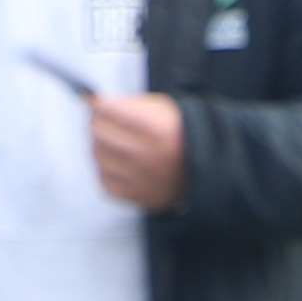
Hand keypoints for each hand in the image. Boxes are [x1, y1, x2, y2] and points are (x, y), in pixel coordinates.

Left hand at [84, 87, 188, 209]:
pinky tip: (116, 163)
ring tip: (110, 141)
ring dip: (99, 146)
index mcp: (155, 128)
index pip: (107, 110)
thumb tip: (95, 103)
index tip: (97, 103)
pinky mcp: (138, 196)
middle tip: (101, 120)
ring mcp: (142, 179)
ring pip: (99, 157)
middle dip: (96, 122)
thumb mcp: (161, 108)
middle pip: (99, 133)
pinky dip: (106, 171)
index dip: (98, 104)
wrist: (206, 166)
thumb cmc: (180, 134)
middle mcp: (147, 155)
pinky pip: (105, 183)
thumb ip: (127, 104)